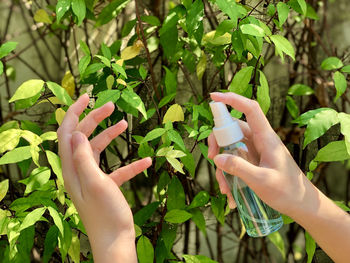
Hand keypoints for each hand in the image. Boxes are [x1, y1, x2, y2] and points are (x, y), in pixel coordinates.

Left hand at [57, 94, 151, 262]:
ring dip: (110, 136)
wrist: (116, 241)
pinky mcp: (106, 187)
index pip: (66, 133)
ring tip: (125, 123)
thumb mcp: (95, 182)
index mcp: (71, 169)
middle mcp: (78, 171)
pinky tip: (146, 161)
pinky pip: (117, 170)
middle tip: (111, 105)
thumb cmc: (105, 214)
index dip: (73, 112)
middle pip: (82, 137)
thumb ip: (83, 158)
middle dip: (95, 118)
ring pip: (98, 150)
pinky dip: (130, 163)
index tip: (87, 96)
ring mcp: (92, 179)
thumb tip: (75, 132)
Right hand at [207, 92, 307, 215]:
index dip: (233, 99)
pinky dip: (228, 173)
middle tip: (212, 157)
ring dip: (222, 164)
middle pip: (233, 129)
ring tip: (224, 188)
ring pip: (230, 147)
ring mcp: (254, 151)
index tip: (214, 96)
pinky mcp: (252, 162)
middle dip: (218, 141)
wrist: (301, 205)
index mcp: (266, 138)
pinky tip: (229, 192)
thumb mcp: (261, 180)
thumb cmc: (288, 191)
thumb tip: (217, 158)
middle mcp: (259, 141)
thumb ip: (239, 168)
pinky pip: (234, 161)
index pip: (250, 109)